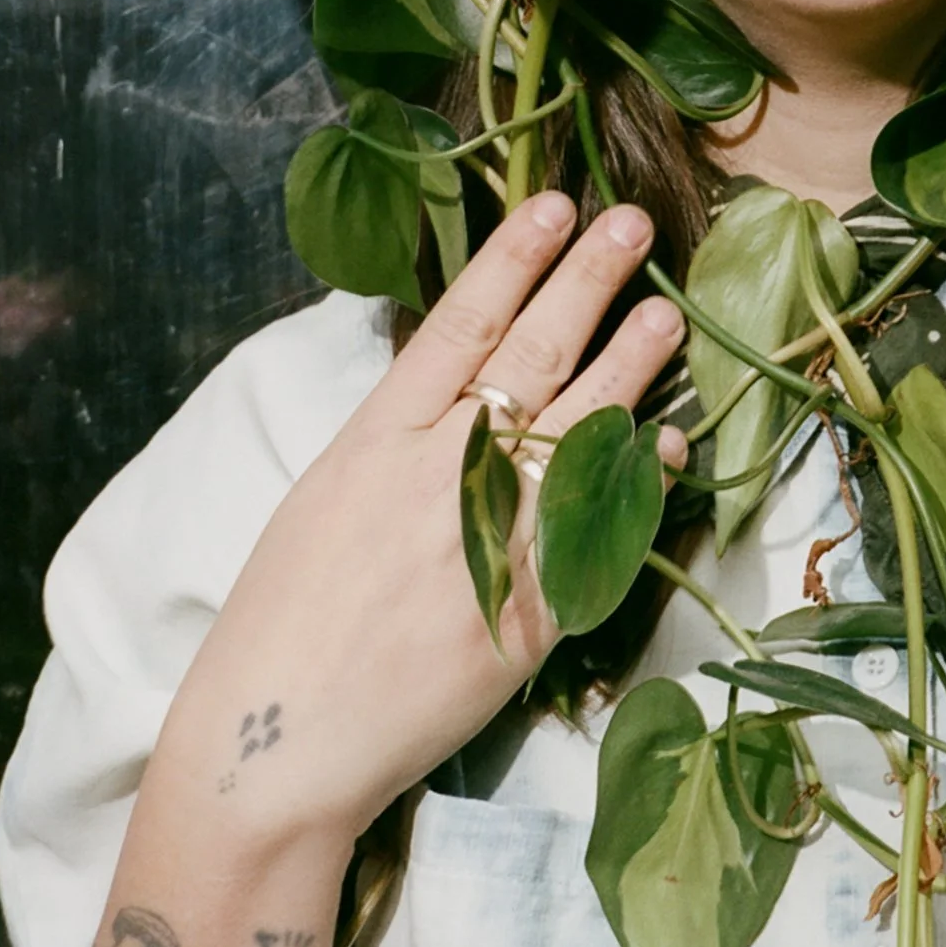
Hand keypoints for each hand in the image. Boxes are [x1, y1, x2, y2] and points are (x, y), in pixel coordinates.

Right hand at [154, 193, 685, 857]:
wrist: (278, 743)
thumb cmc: (283, 625)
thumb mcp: (325, 502)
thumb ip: (397, 448)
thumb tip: (458, 396)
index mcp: (375, 442)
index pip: (458, 325)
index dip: (511, 259)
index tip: (550, 203)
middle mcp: (439, 475)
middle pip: (530, 356)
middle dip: (586, 282)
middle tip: (632, 223)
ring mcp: (490, 537)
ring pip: (577, 430)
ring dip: (629, 366)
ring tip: (666, 314)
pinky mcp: (530, 608)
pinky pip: (599, 528)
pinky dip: (634, 481)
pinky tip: (663, 444)